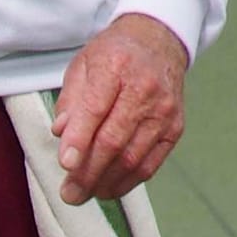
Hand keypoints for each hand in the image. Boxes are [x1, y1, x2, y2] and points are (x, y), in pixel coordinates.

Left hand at [51, 12, 187, 203]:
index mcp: (115, 66)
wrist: (158, 42)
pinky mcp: (175, 128)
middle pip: (114, 140)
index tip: (65, 164)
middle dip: (89, 172)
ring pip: (133, 157)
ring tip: (85, 194)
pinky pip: (151, 163)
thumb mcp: (81, 65)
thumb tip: (61, 134)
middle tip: (70, 193)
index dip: (79, 140)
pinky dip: (128, 181)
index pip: (95, 109)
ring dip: (106, 182)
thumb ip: (70, 101)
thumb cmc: (114, 56)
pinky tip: (109, 188)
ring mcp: (163, 111)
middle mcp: (144, 89)